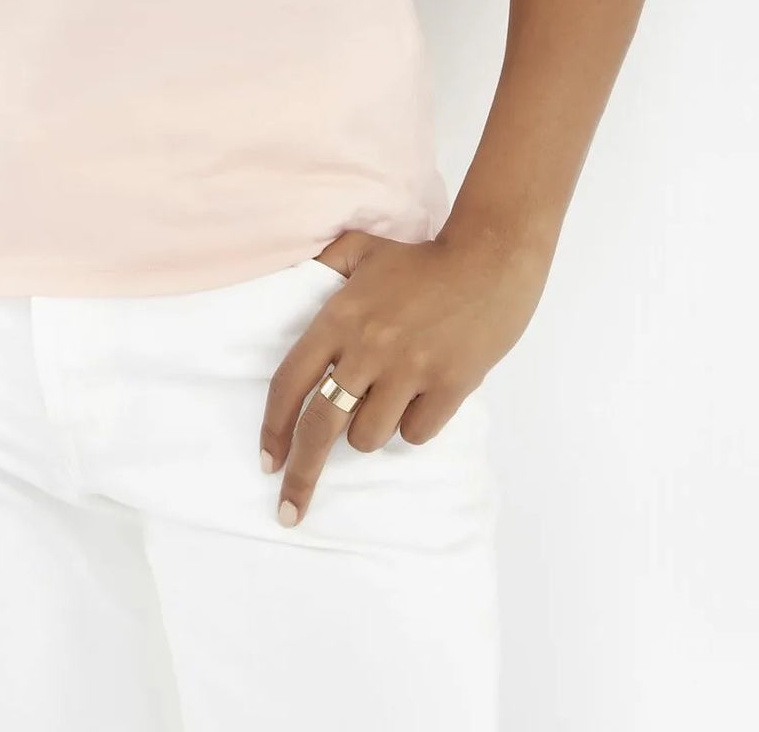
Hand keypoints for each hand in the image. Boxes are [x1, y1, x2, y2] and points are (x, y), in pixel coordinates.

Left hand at [258, 227, 548, 527]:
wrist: (490, 259)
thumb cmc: (423, 258)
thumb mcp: (363, 248)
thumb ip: (325, 266)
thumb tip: (294, 281)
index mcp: (340, 318)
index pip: (290, 381)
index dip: (272, 427)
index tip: (267, 462)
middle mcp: (367, 348)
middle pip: (320, 425)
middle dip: (301, 474)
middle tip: (290, 510)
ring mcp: (409, 370)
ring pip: (368, 436)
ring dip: (368, 431)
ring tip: (387, 398)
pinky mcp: (448, 386)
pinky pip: (415, 433)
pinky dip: (412, 426)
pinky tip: (422, 398)